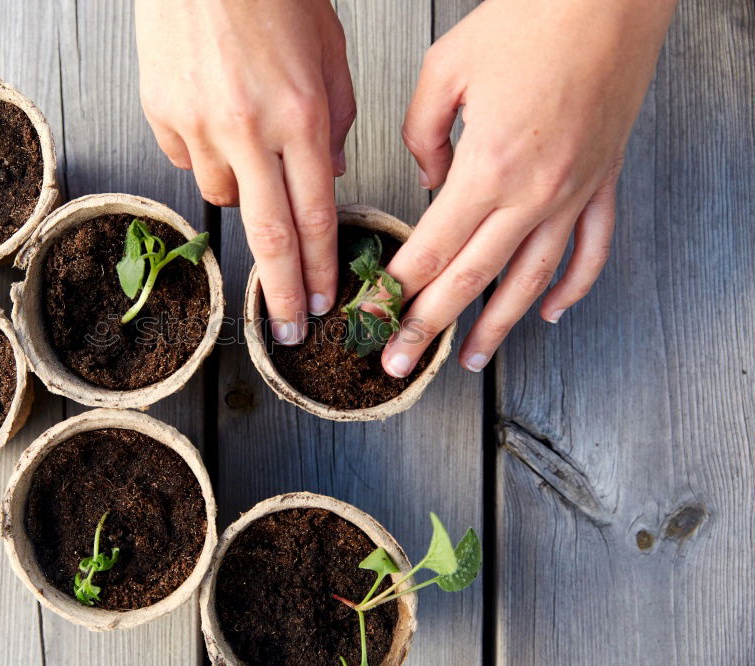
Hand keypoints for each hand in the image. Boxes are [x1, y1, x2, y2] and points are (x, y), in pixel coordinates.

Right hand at [135, 0, 355, 343]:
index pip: (315, 216)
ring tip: (248, 141)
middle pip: (269, 234)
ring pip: (222, 195)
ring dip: (242, 187)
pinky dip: (205, 150)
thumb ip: (335, 123)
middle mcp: (250, 129)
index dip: (319, 269)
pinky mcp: (161, 114)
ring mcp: (199, 125)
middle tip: (290, 328)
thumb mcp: (330, 55)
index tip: (323, 304)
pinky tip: (213, 112)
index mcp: (303, 115)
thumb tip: (327, 178)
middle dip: (282, 291)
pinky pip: (186, 157)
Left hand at [382, 0, 675, 376]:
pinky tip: (548, 313)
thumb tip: (427, 179)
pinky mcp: (602, 181)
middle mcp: (533, 192)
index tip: (371, 318)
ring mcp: (574, 192)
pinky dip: (571, 288)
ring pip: (531, 280)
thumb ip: (422, 135)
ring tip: (469, 359)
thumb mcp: (446, 69)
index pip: (431, 249)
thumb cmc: (530, 20)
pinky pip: (591, 250)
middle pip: (472, 278)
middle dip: (428, 327)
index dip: (396, 291)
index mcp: (488, 165)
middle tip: (398, 363)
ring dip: (497, 327)